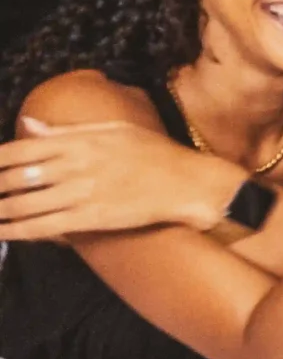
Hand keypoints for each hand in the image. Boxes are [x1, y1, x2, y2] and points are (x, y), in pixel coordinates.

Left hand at [0, 118, 243, 241]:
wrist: (187, 182)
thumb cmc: (153, 152)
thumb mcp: (113, 130)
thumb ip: (65, 131)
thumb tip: (28, 125)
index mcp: (79, 140)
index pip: (21, 148)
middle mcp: (76, 165)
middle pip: (15, 178)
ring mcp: (82, 193)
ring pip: (24, 204)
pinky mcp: (91, 218)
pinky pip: (45, 226)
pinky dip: (17, 231)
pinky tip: (3, 232)